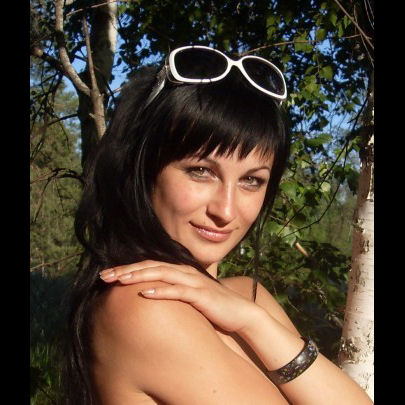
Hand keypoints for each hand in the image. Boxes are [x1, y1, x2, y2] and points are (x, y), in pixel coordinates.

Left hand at [99, 260, 260, 333]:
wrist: (240, 313)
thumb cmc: (211, 306)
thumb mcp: (188, 296)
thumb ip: (172, 291)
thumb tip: (149, 296)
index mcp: (180, 272)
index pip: (150, 265)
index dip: (128, 268)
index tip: (108, 274)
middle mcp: (185, 272)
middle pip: (151, 266)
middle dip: (127, 270)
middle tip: (105, 275)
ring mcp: (193, 282)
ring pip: (162, 274)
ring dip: (140, 276)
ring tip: (120, 280)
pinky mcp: (201, 295)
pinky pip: (178, 291)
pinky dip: (161, 291)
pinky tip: (146, 294)